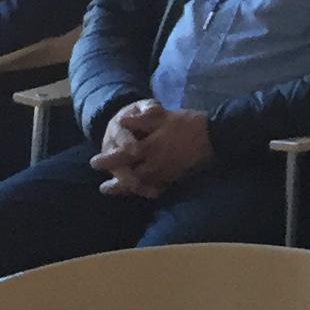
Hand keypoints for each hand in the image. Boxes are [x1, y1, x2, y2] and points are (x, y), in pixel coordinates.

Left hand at [94, 101, 211, 197]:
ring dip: (129, 189)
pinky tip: (144, 191)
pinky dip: (148, 190)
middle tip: (103, 188)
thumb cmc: (188, 123)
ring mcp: (166, 173)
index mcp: (150, 147)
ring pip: (143, 185)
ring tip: (119, 192)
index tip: (94, 163)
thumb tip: (122, 122)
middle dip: (117, 184)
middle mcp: (155, 163)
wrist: (215, 135)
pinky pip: (158, 187)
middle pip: (131, 177)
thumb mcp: (165, 117)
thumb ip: (142, 121)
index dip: (108, 160)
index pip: (123, 156)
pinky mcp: (176, 177)